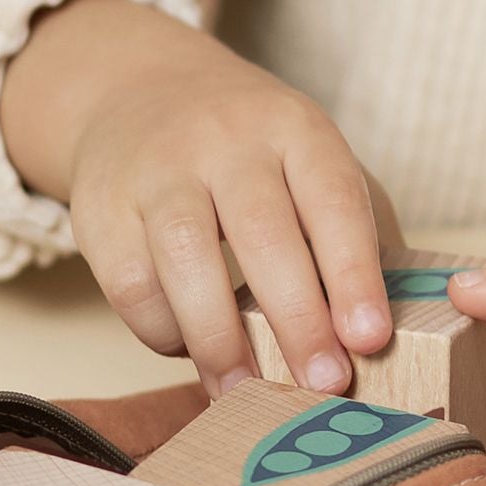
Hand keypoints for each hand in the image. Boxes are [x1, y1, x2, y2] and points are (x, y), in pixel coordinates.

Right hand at [0, 0, 402, 396]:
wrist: (139, 92)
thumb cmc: (254, 153)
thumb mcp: (314, 163)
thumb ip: (355, 233)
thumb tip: (384, 332)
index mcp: (295, 129)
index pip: (333, 200)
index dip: (354, 272)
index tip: (371, 338)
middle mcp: (226, 140)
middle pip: (263, 233)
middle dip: (298, 319)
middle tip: (324, 383)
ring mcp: (158, 170)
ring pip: (186, 256)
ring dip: (221, 339)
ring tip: (250, 393)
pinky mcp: (101, 207)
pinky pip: (132, 283)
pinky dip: (164, 331)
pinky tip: (193, 352)